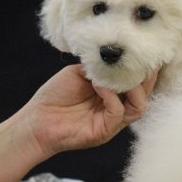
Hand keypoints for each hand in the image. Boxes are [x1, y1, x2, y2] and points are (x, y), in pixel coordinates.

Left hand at [23, 64, 156, 156]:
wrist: (36, 120)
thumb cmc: (54, 96)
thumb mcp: (80, 73)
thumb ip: (99, 67)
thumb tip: (116, 56)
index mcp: (113, 94)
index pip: (140, 83)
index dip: (145, 68)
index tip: (143, 50)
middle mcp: (117, 108)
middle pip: (145, 94)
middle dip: (145, 76)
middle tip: (138, 59)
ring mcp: (112, 122)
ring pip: (140, 106)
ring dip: (132, 86)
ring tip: (118, 73)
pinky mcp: (104, 131)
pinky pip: (118, 111)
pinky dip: (111, 95)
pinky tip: (97, 85)